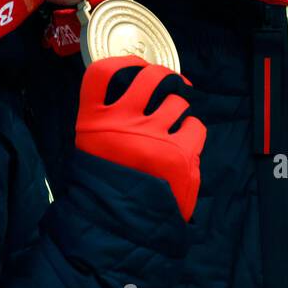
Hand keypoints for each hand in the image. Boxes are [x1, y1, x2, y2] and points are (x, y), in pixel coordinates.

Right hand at [74, 55, 205, 221]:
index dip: (122, 62)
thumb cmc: (107, 183)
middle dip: (164, 76)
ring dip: (178, 109)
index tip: (134, 66)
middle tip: (168, 83)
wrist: (120, 225)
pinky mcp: (181, 154)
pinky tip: (183, 143)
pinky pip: (195, 125)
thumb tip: (135, 82)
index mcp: (94, 121)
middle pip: (149, 75)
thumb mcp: (92, 146)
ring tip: (172, 125)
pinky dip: (192, 132)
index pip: (104, 72)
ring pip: (178, 100)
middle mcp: (123, 124)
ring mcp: (153, 137)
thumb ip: (107, 116)